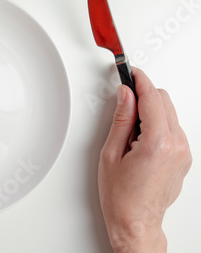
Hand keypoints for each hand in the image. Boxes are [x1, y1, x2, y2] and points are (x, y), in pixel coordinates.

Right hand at [98, 68, 190, 252]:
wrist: (136, 222)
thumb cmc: (121, 196)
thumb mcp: (111, 153)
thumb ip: (121, 119)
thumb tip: (126, 96)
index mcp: (157, 143)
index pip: (152, 97)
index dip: (140, 80)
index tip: (131, 72)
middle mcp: (177, 146)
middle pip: (164, 100)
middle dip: (144, 95)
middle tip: (124, 101)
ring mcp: (184, 152)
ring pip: (170, 113)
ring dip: (151, 111)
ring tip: (130, 130)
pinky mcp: (184, 157)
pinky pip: (174, 128)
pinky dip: (158, 124)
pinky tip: (140, 139)